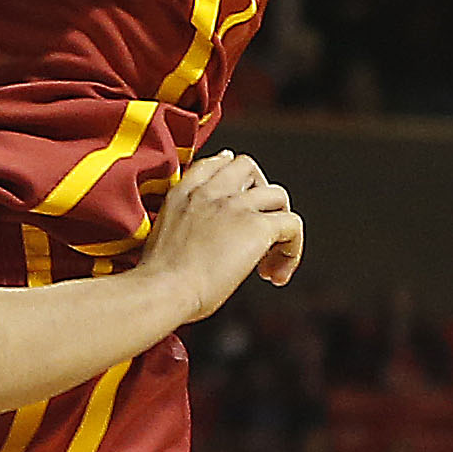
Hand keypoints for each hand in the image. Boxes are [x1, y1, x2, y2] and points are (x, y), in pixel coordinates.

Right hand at [140, 150, 304, 321]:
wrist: (164, 287)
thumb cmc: (159, 277)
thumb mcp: (160, 237)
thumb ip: (181, 227)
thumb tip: (195, 245)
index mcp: (182, 192)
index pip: (215, 164)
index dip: (232, 177)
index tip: (239, 194)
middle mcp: (210, 191)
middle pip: (249, 168)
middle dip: (259, 196)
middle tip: (256, 232)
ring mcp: (235, 206)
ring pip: (278, 195)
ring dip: (280, 225)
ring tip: (270, 258)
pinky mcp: (257, 226)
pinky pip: (293, 224)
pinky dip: (293, 250)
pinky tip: (276, 274)